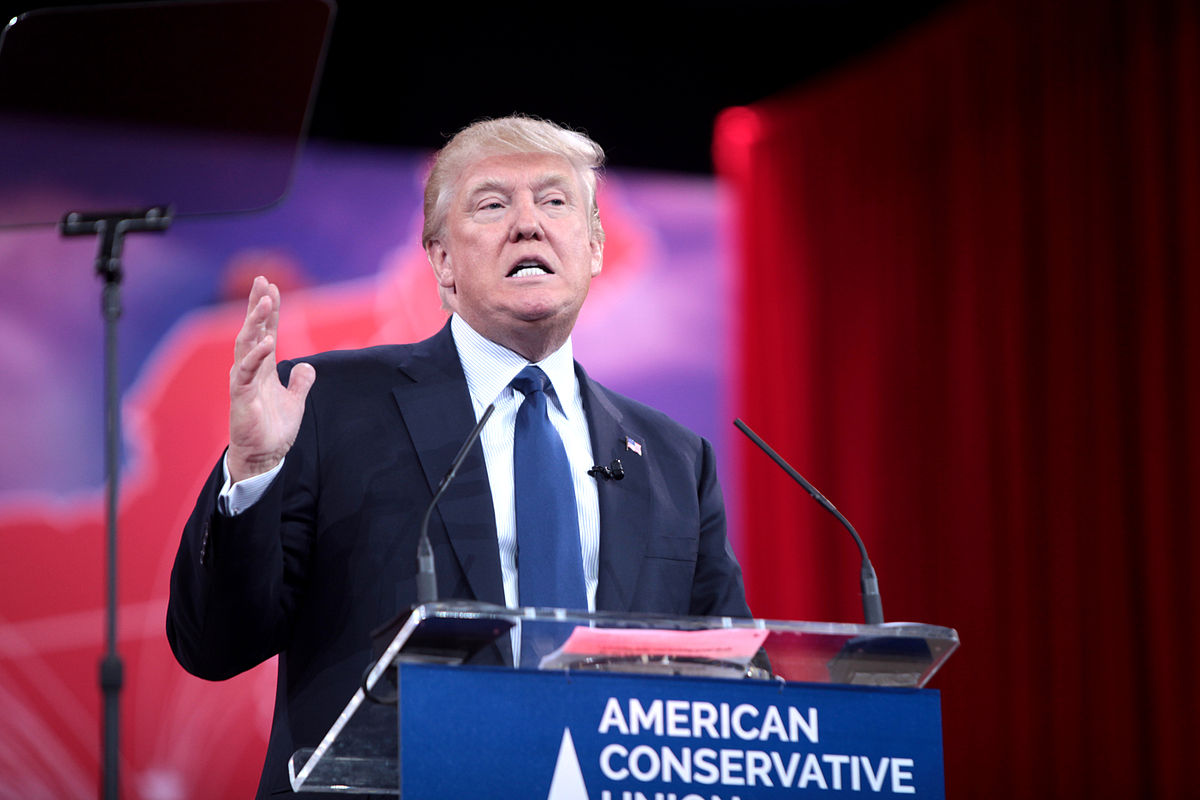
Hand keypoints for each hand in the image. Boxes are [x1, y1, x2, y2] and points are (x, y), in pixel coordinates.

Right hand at [227, 276, 315, 481]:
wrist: (263, 457)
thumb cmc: (274, 429)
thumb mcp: (295, 401)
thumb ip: (300, 382)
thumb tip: (306, 367)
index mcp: (263, 368)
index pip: (266, 332)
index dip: (270, 310)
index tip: (271, 286)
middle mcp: (250, 370)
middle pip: (253, 331)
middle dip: (257, 306)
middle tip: (262, 282)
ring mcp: (244, 382)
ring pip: (247, 345)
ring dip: (256, 323)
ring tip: (265, 302)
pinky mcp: (242, 397)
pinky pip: (247, 372)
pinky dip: (256, 356)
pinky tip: (266, 342)